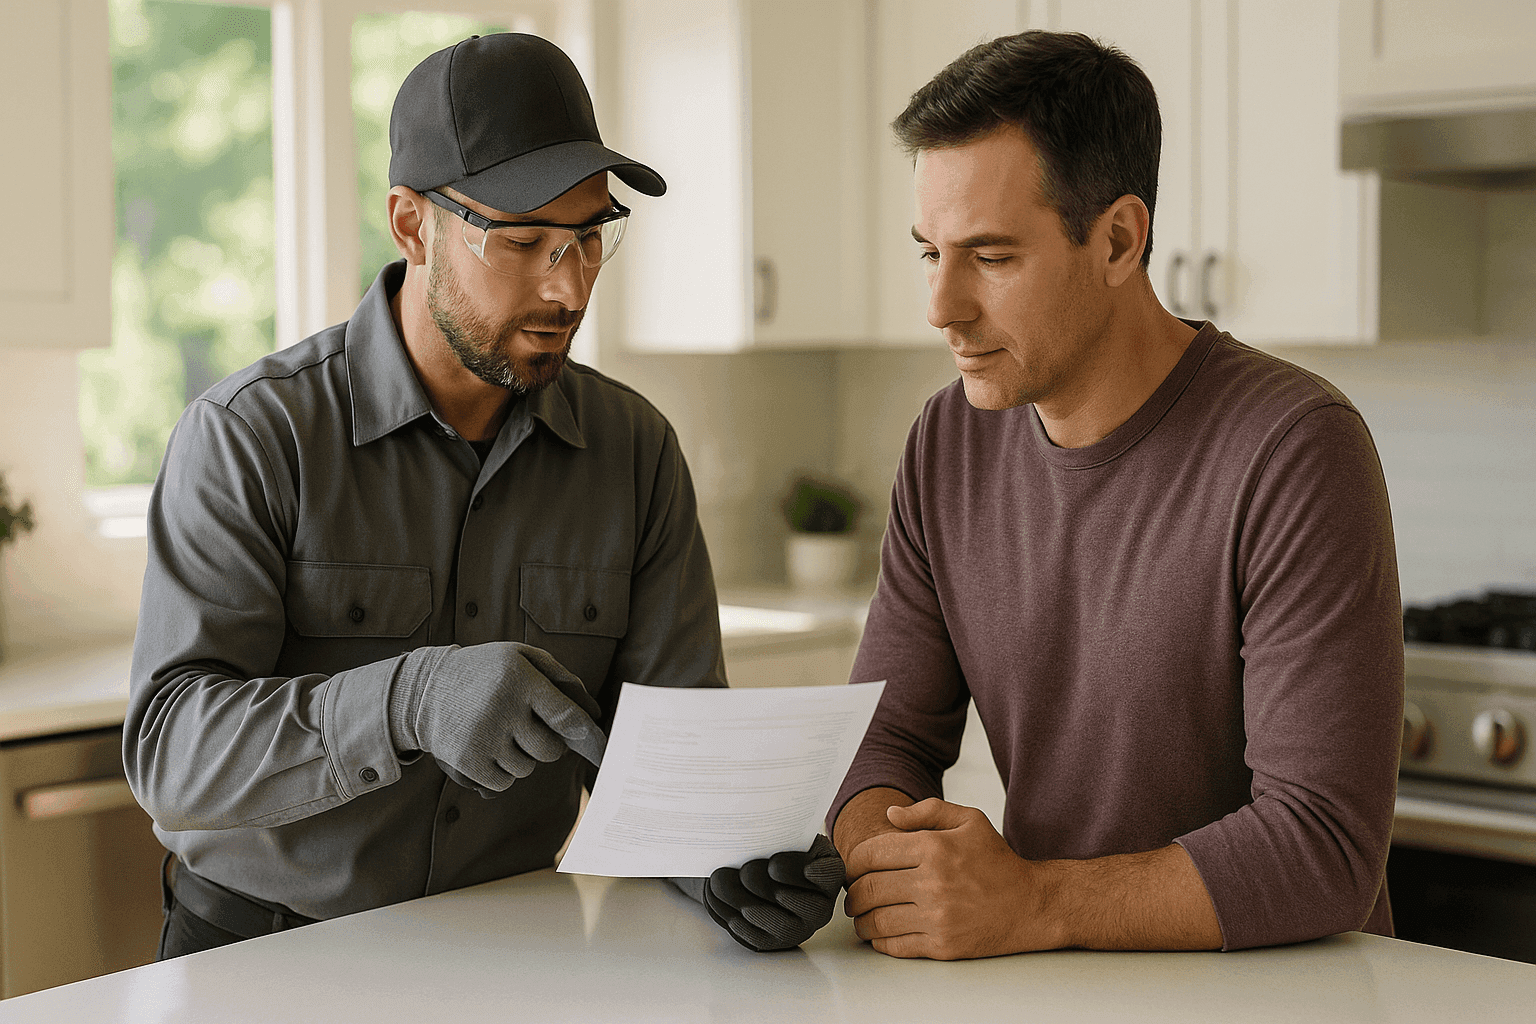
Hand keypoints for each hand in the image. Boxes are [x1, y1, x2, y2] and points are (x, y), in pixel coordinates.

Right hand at [389, 642, 606, 797]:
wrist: (425, 687)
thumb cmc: (486, 671)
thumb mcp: (521, 658)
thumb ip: (562, 679)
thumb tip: (594, 714)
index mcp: (520, 679)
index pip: (566, 716)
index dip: (588, 736)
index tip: (603, 750)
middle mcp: (503, 708)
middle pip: (550, 751)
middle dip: (547, 745)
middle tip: (528, 729)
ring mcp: (483, 736)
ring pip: (527, 768)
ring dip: (521, 757)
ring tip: (499, 732)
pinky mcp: (466, 760)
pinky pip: (503, 782)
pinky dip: (501, 772)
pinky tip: (486, 748)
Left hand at [704, 835, 843, 951]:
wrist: (758, 868)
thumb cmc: (777, 846)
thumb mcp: (790, 834)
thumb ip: (788, 832)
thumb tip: (772, 834)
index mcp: (829, 875)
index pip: (829, 875)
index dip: (806, 872)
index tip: (775, 864)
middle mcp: (821, 908)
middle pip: (802, 904)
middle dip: (767, 886)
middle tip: (744, 870)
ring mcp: (799, 929)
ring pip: (778, 925)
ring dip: (745, 902)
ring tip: (721, 880)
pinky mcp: (774, 942)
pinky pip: (757, 938)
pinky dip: (734, 918)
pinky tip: (718, 898)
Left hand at [843, 798, 1048, 959]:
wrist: (1031, 905)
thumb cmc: (997, 862)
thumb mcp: (969, 821)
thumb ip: (927, 811)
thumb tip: (889, 814)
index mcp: (934, 848)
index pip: (871, 854)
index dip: (854, 861)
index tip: (854, 867)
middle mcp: (933, 883)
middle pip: (868, 889)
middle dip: (852, 892)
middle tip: (853, 893)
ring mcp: (937, 917)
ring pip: (876, 920)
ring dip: (860, 919)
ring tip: (862, 915)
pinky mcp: (942, 946)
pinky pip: (894, 945)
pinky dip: (878, 940)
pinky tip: (879, 933)